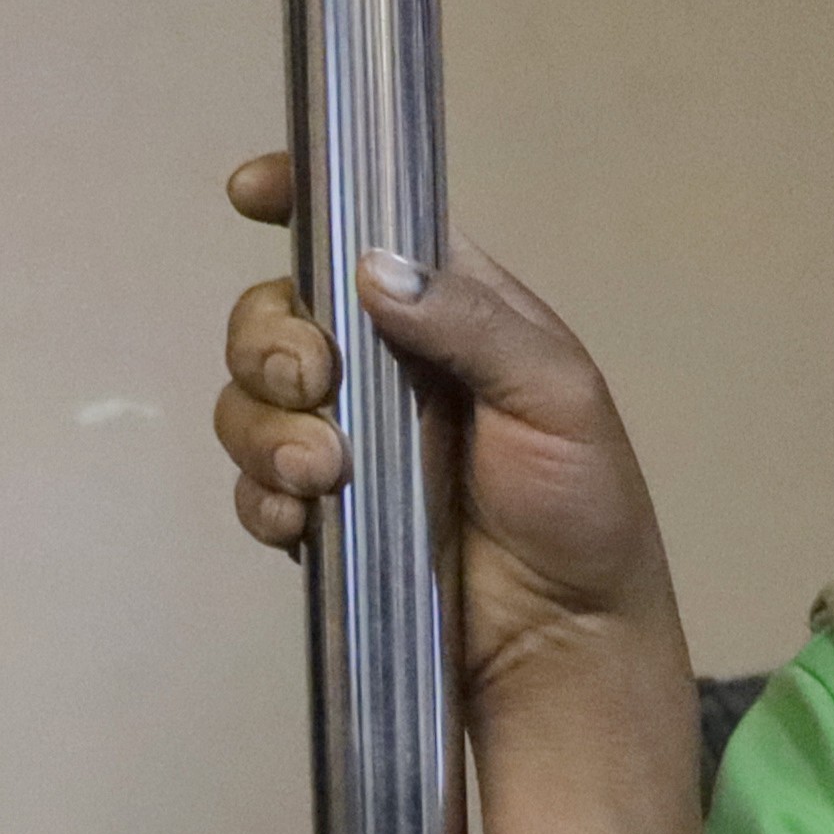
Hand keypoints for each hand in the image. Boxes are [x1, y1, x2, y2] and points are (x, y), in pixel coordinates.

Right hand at [206, 153, 682, 701]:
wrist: (566, 640)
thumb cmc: (583, 505)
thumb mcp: (557, 396)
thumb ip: (470, 324)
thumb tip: (373, 268)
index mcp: (447, 310)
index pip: (365, 228)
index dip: (302, 197)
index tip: (251, 194)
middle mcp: (384, 366)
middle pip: (277, 314)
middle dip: (270, 340)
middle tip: (313, 380)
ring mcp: (346, 442)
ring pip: (251, 401)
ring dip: (266, 428)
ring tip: (326, 473)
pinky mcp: (322, 517)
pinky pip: (254, 489)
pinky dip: (262, 499)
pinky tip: (302, 521)